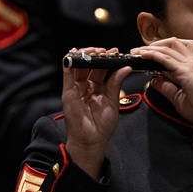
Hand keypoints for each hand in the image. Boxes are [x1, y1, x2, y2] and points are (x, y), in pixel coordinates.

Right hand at [62, 47, 131, 177]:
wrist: (91, 140)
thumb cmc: (102, 125)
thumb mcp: (113, 101)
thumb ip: (115, 83)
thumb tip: (125, 67)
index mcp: (97, 88)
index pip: (100, 68)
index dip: (107, 59)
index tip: (116, 52)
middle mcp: (85, 86)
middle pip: (89, 64)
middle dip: (97, 54)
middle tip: (106, 51)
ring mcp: (75, 87)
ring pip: (78, 65)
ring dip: (85, 55)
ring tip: (96, 51)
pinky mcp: (68, 91)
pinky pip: (67, 72)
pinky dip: (70, 61)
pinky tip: (77, 53)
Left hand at [132, 38, 192, 159]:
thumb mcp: (179, 97)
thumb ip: (167, 87)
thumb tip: (154, 80)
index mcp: (192, 66)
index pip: (175, 50)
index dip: (161, 49)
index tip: (146, 54)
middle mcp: (192, 61)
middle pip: (172, 43)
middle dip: (155, 44)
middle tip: (139, 51)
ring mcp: (189, 64)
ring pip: (167, 48)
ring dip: (150, 48)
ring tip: (137, 52)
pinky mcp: (186, 71)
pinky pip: (166, 58)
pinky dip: (153, 55)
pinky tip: (144, 55)